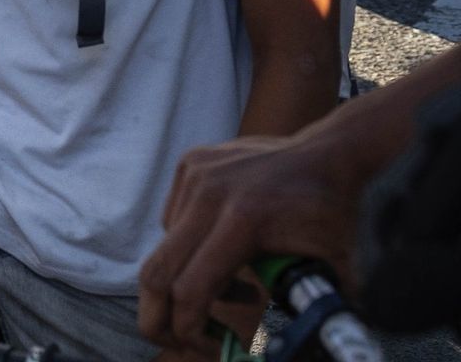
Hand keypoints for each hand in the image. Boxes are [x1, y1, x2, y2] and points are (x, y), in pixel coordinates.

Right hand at [137, 134, 365, 353]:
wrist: (334, 153)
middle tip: (180, 339)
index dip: (190, 331)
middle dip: (159, 318)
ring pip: (166, 247)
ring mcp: (196, 174)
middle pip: (156, 272)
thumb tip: (299, 349)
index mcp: (245, 221)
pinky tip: (225, 246)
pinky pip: (172, 219)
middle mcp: (210, 194)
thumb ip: (313, 312)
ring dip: (188, 276)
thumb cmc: (339, 213)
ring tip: (234, 286)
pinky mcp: (191, 164)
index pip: (191, 289)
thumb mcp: (336, 271)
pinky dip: (190, 244)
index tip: (210, 348)